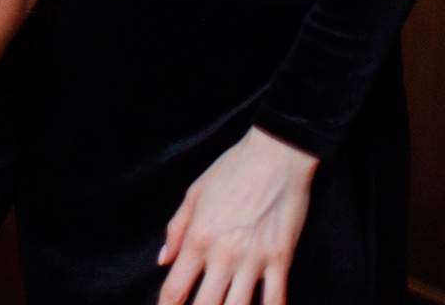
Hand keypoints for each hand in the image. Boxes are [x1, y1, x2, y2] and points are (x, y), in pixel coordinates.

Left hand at [157, 127, 317, 304]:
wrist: (276, 155)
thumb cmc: (232, 170)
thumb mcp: (194, 193)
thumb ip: (176, 229)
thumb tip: (163, 260)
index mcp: (198, 238)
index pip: (175, 289)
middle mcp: (223, 255)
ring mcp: (254, 260)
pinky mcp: (282, 259)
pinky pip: (277, 299)